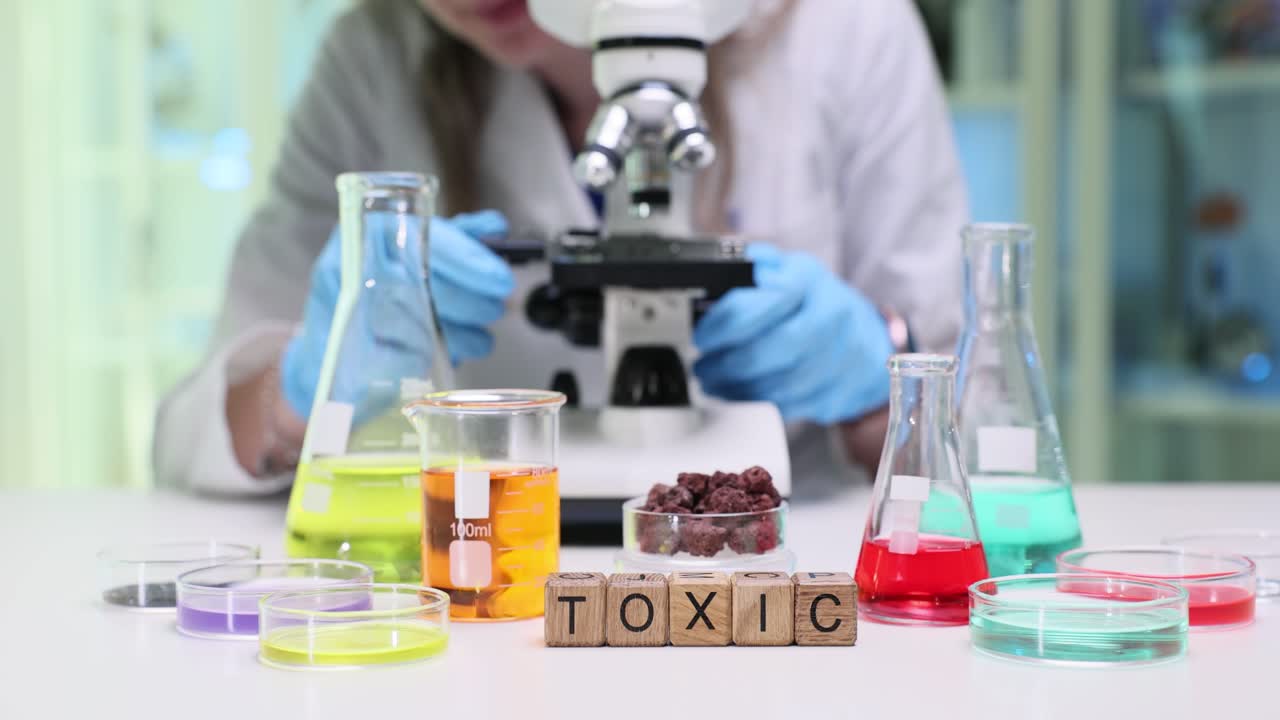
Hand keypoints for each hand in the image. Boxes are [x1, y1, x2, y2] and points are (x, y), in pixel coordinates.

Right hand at [280, 210, 513, 418]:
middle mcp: (355, 262)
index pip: (430, 240)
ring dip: (459, 335)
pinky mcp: (346, 347)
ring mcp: (346, 305)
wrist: (332, 329)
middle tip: (493, 309)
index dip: (470, 260)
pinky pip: (400, 355)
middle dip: (471, 302)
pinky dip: (431, 356)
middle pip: (428, 286)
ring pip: (418, 324)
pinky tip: (445, 353)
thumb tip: (495, 228)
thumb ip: (458, 236)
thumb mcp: (420, 248)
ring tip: (477, 338)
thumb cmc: (383, 282)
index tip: (501, 279)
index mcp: (374, 227)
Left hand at [693, 243, 892, 424]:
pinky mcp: (832, 394)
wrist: (868, 343)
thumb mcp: (791, 271)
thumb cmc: (819, 305)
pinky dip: (753, 402)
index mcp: (807, 281)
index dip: (720, 325)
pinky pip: (784, 405)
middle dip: (722, 364)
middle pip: (763, 351)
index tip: (702, 336)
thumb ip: (754, 268)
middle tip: (701, 365)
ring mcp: (834, 360)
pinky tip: (737, 394)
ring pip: (771, 385)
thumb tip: (716, 270)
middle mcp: (826, 319)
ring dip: (732, 387)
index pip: (755, 304)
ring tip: (712, 380)